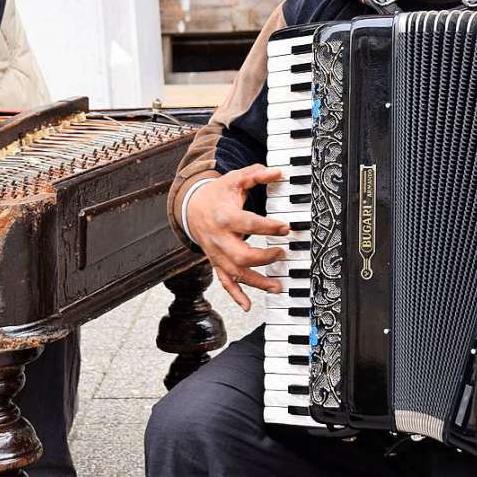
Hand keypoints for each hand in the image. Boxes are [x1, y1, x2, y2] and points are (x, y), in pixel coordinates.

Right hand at [186, 164, 288, 310]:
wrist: (190, 207)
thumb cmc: (216, 194)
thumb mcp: (234, 179)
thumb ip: (256, 175)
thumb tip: (277, 172)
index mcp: (224, 216)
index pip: (247, 224)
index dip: (267, 227)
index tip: (286, 228)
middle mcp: (218, 238)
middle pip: (240, 254)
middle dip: (263, 258)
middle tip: (282, 253)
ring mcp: (216, 253)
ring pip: (235, 273)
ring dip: (256, 282)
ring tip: (277, 286)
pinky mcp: (216, 262)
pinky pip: (224, 281)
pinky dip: (235, 295)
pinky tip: (247, 305)